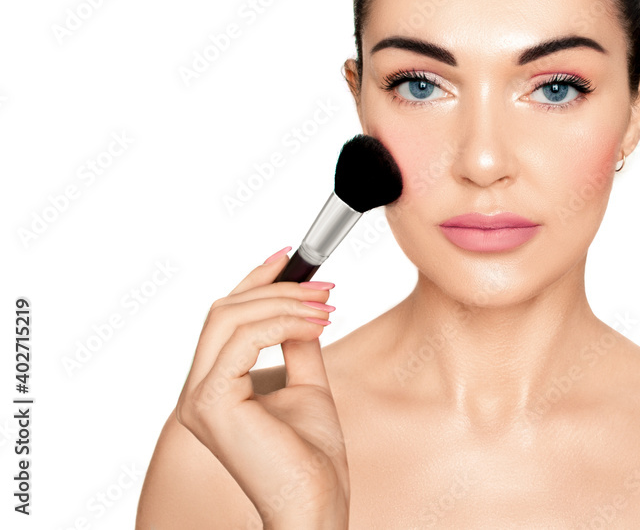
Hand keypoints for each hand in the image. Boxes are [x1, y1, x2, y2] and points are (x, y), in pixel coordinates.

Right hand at [174, 249, 348, 528]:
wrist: (316, 499)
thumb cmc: (311, 456)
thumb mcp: (307, 384)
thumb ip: (297, 345)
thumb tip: (304, 307)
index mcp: (213, 387)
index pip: (224, 318)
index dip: (254, 280)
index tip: (289, 256)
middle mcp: (197, 391)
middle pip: (224, 311)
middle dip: (277, 289)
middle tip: (325, 288)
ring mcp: (198, 398)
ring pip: (230, 318)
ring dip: (286, 303)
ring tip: (327, 307)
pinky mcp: (212, 401)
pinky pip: (244, 339)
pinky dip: (283, 322)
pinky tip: (316, 324)